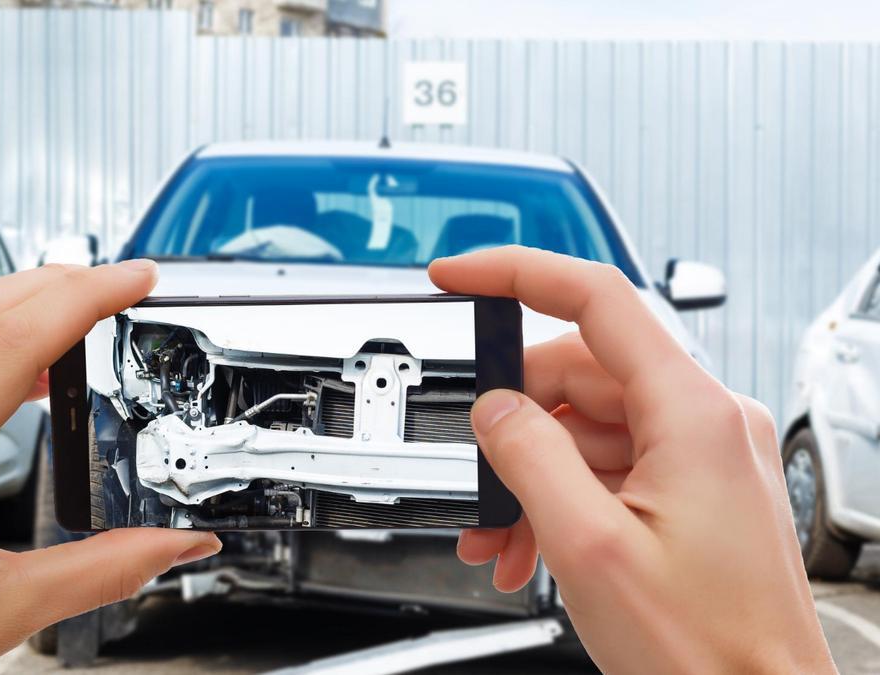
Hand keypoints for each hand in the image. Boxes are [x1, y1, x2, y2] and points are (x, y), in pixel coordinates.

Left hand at [0, 260, 220, 673]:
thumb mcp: (1, 616)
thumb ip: (106, 571)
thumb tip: (177, 549)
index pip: (10, 343)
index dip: (83, 297)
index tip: (129, 280)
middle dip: (53, 283)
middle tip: (112, 282)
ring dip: (8, 308)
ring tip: (69, 318)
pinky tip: (0, 366)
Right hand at [431, 247, 833, 672]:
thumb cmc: (705, 650)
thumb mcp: (587, 547)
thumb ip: (529, 458)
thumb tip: (494, 409)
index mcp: (693, 415)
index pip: (596, 299)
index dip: (515, 274)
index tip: (457, 276)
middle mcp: (707, 421)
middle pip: (579, 375)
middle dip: (513, 423)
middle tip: (477, 480)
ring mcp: (704, 455)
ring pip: (588, 428)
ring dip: (532, 476)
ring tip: (500, 538)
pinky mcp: (695, 489)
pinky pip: (611, 465)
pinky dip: (562, 496)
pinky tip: (529, 545)